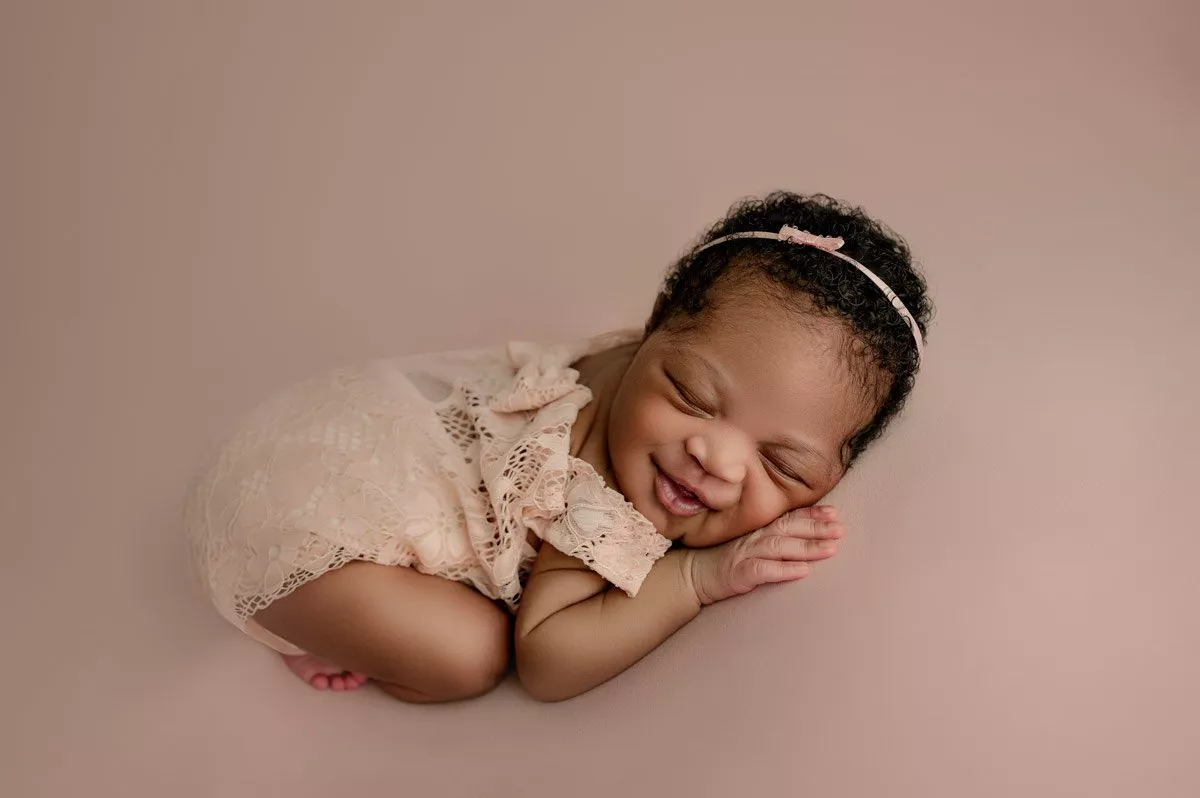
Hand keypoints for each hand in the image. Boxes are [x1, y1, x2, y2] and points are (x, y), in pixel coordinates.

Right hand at [688, 505, 844, 605]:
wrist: (694, 575)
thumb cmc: (726, 560)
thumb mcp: (751, 544)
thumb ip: (774, 537)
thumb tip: (807, 535)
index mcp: (759, 530)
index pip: (788, 518)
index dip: (811, 514)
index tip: (834, 513)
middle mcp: (755, 538)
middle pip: (788, 528)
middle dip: (816, 527)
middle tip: (840, 529)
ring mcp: (746, 554)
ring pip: (780, 547)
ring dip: (806, 547)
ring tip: (830, 549)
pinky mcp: (739, 573)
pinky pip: (763, 570)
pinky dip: (784, 569)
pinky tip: (802, 571)